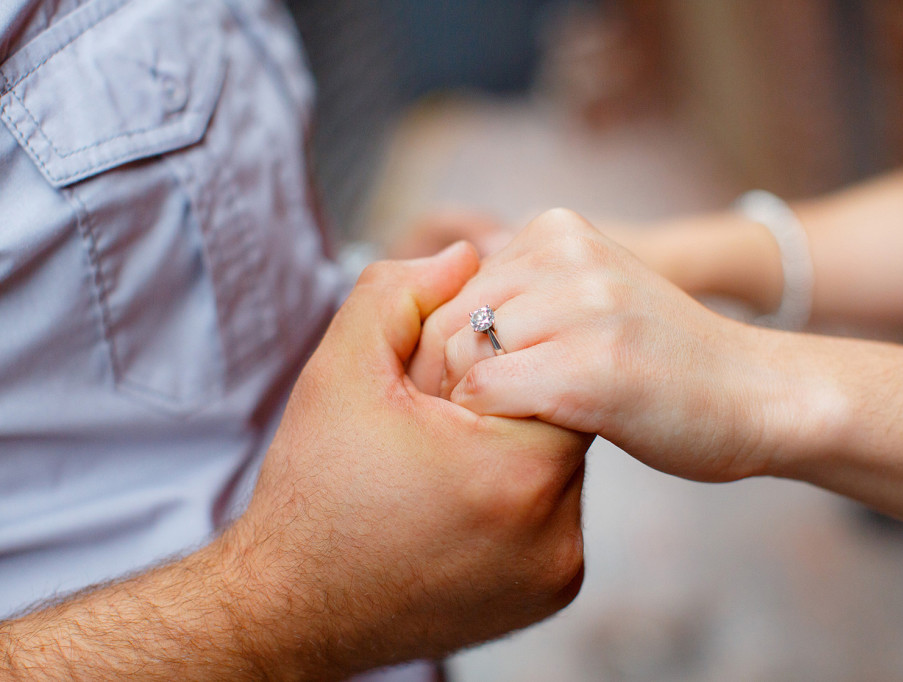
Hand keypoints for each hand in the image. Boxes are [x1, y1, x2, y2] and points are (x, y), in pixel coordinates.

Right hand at [233, 242, 589, 675]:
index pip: (551, 367)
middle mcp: (556, 532)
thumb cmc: (315, 490)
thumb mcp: (343, 370)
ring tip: (446, 462)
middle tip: (446, 415)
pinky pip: (552, 517)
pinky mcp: (550, 593)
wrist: (290, 606)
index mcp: (517, 471)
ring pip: (558, 467)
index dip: (497, 355)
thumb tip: (465, 254)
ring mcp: (558, 571)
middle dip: (507, 400)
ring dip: (514, 447)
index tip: (447, 379)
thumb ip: (401, 292)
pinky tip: (457, 501)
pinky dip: (516, 497)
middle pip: (561, 416)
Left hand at [409, 209, 768, 483]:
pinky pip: (485, 392)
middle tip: (471, 421)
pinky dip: (489, 425)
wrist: (757, 394)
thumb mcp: (590, 298)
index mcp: (559, 228)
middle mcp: (567, 253)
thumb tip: (430, 327)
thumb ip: (524, 296)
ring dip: (467, 404)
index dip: (444, 345)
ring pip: (458, 355)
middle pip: (446, 319)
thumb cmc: (662, 362)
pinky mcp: (590, 366)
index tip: (465, 390)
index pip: (451, 285)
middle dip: (445, 377)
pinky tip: (527, 438)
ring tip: (507, 428)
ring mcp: (583, 306)